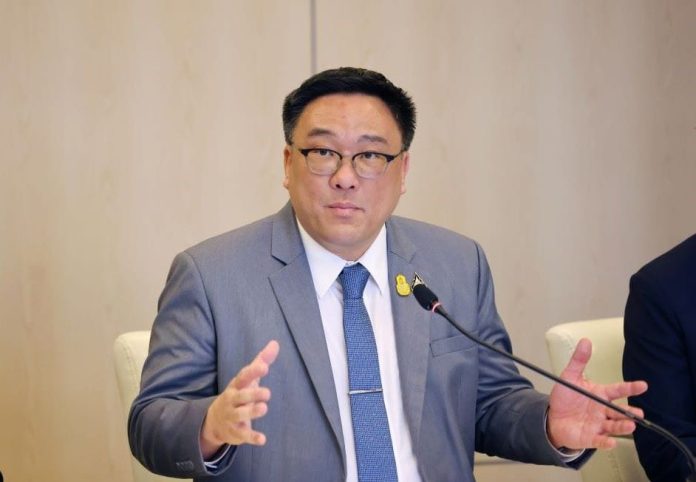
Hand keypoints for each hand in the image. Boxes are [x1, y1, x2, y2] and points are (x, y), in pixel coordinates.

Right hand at [200, 340, 279, 458]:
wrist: (215, 421)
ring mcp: (232, 417)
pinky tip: (263, 439)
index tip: (264, 367)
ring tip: (263, 408)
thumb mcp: (247, 379)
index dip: (253, 372)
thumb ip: (261, 362)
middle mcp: (232, 400)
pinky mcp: (236, 432)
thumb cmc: (238, 394)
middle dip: (252, 394)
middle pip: (241, 396)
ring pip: (240, 415)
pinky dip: (252, 437)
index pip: (243, 377)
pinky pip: (243, 435)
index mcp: (236, 385)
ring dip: (251, 412)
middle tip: (267, 393)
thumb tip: (275, 343)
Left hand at [547, 338, 647, 450]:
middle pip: (619, 411)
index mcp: (600, 395)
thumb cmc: (566, 398)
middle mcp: (603, 410)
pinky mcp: (590, 437)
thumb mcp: (570, 377)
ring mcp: (598, 425)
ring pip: (614, 426)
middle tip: (638, 413)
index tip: (643, 385)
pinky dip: (606, 442)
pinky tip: (612, 442)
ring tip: (630, 425)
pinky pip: (600, 441)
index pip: (617, 390)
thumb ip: (579, 361)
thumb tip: (585, 341)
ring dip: (622, 426)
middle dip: (629, 412)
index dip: (630, 388)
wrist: (553, 418)